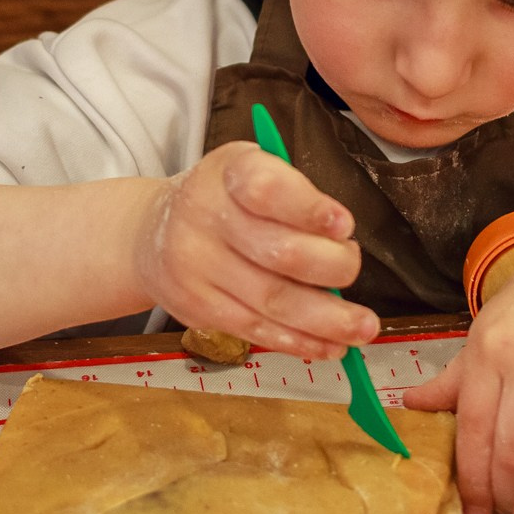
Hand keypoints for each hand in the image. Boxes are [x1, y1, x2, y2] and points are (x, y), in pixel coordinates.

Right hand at [135, 142, 376, 360]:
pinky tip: (331, 345)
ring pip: (273, 300)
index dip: (308, 209)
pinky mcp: (197, 309)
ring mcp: (198, 267)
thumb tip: (339, 240)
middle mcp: (206, 217)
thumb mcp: (250, 168)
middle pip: (278, 252)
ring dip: (327, 319)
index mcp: (229, 172)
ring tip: (362, 327)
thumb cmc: (222, 199)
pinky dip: (300, 341)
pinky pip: (257, 329)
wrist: (150, 235)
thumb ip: (293, 192)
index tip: (343, 225)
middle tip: (352, 269)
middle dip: (331, 267)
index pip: (267, 189)